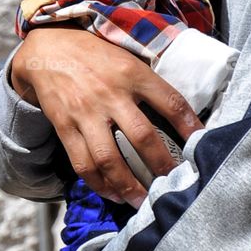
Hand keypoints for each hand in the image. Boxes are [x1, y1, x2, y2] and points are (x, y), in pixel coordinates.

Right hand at [10, 27, 203, 206]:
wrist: (49, 49)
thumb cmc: (95, 54)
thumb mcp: (126, 58)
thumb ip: (147, 82)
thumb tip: (177, 112)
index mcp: (132, 73)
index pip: (170, 102)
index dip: (190, 126)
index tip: (202, 145)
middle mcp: (111, 94)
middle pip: (142, 137)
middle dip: (162, 166)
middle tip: (174, 184)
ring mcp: (86, 113)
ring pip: (110, 158)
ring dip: (128, 185)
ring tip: (142, 202)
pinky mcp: (65, 126)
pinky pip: (83, 163)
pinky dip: (99, 184)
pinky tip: (112, 194)